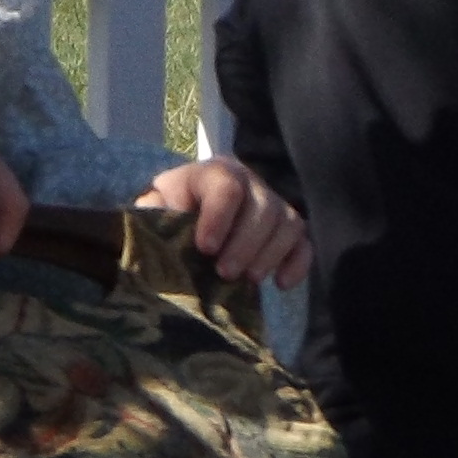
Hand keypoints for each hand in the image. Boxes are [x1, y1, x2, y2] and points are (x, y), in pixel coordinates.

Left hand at [144, 155, 310, 286]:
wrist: (189, 214)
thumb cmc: (170, 211)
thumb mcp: (155, 205)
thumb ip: (152, 209)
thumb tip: (156, 221)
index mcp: (215, 173)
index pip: (227, 187)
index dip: (219, 218)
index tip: (205, 248)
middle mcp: (251, 183)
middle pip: (263, 207)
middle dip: (245, 244)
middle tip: (224, 273)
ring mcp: (273, 205)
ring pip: (289, 223)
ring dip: (270, 254)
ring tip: (248, 280)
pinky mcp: (287, 230)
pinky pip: (305, 242)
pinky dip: (298, 263)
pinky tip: (280, 284)